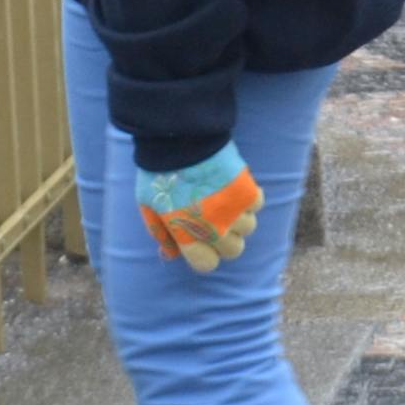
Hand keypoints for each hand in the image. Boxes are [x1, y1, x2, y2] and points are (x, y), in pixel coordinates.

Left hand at [135, 144, 262, 272]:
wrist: (178, 140)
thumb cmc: (159, 173)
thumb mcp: (148, 206)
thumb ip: (160, 232)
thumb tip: (170, 254)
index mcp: (187, 235)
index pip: (207, 264)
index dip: (204, 254)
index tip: (201, 242)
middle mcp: (214, 229)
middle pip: (233, 251)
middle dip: (225, 239)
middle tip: (216, 220)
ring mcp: (233, 211)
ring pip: (248, 228)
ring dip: (239, 217)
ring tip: (224, 199)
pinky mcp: (247, 191)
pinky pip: (256, 205)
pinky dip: (249, 198)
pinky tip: (235, 187)